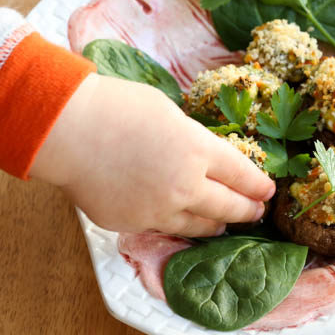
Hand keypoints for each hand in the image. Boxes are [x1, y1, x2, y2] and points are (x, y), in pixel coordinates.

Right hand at [30, 74, 275, 236]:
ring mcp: (157, 211)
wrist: (67, 129)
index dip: (258, 184)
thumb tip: (196, 153)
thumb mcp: (166, 110)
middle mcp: (185, 187)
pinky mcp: (132, 223)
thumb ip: (189, 137)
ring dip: (216, 225)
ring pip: (198, 226)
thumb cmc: (115, 106)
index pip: (242, 175)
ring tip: (222, 224)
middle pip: (229, 208)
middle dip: (248, 211)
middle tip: (256, 212)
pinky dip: (175, 224)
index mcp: (198, 151)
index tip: (267, 190)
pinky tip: (178, 220)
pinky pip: (161, 227)